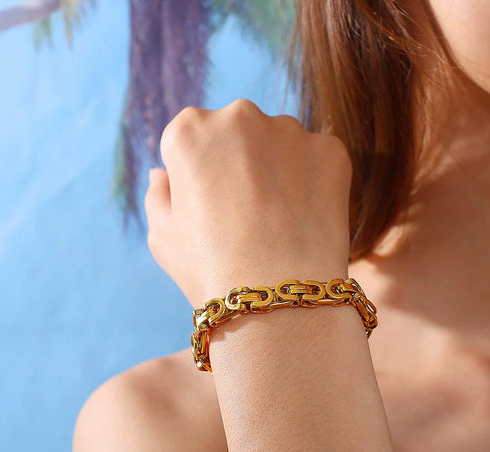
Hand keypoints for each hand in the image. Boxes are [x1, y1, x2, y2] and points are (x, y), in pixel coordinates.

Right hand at [144, 99, 352, 308]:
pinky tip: (305, 218)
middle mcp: (240, 115)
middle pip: (237, 134)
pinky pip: (317, 159)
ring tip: (279, 221)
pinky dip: (313, 182)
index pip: (192, 141)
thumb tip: (163, 173)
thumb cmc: (210, 269)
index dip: (200, 176)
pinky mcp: (331, 149)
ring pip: (280, 144)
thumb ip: (158, 195)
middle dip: (239, 163)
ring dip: (278, 169)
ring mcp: (290, 129)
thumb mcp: (163, 236)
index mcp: (190, 130)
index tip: (211, 207)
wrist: (278, 298)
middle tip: (247, 214)